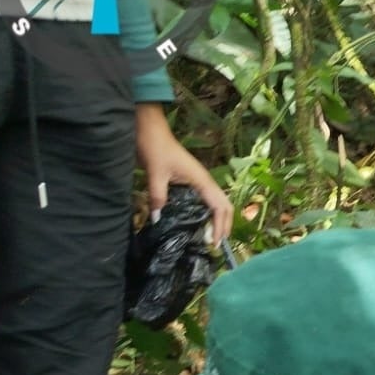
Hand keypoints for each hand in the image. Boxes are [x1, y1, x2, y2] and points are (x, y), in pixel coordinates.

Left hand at [136, 102, 231, 243]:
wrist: (149, 129)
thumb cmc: (155, 148)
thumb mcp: (155, 173)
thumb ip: (158, 197)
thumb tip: (157, 220)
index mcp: (201, 180)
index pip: (220, 207)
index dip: (220, 226)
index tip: (213, 244)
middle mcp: (205, 181)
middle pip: (224, 206)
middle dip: (223, 226)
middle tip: (214, 245)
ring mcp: (199, 180)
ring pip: (217, 203)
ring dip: (217, 220)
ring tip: (208, 237)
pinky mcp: (191, 180)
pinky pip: (205, 200)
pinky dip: (207, 213)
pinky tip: (197, 222)